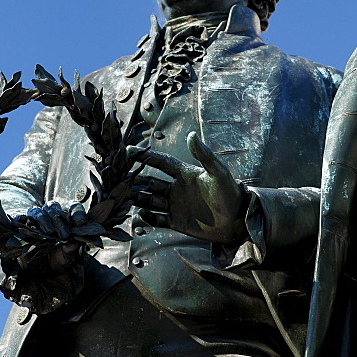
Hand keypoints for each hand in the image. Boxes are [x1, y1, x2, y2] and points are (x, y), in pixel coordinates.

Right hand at [13, 201, 85, 271]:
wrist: (43, 269)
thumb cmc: (60, 258)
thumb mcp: (69, 256)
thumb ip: (72, 248)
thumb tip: (73, 241)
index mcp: (67, 219)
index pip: (73, 207)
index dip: (77, 213)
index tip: (80, 223)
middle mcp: (51, 216)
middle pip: (54, 208)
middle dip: (59, 221)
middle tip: (64, 235)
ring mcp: (35, 220)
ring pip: (38, 211)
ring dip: (44, 220)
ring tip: (49, 233)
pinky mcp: (22, 226)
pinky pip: (19, 218)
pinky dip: (20, 218)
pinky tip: (22, 221)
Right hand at [129, 131, 247, 244]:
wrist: (237, 221)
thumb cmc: (230, 193)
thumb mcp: (218, 172)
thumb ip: (204, 155)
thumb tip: (191, 134)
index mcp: (185, 173)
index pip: (161, 162)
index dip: (145, 156)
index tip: (128, 151)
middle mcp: (177, 188)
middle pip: (150, 181)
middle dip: (134, 179)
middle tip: (118, 177)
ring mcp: (176, 205)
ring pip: (149, 199)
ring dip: (137, 197)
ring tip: (122, 196)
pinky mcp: (176, 221)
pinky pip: (156, 218)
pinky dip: (147, 217)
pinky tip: (140, 214)